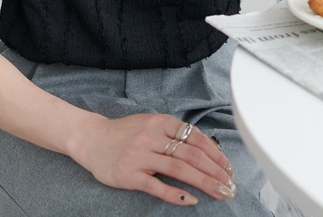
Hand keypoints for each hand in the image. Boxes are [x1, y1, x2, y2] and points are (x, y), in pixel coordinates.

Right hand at [74, 113, 235, 205]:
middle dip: (215, 171)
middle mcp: (152, 136)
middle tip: (230, 184)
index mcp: (160, 121)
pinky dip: (176, 194)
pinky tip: (191, 200)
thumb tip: (205, 148)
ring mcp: (141, 155)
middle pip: (191, 154)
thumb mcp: (150, 123)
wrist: (92, 138)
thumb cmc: (125, 133)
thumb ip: (173, 132)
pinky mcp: (130, 174)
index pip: (195, 137)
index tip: (229, 167)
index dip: (215, 153)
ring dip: (204, 182)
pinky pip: (157, 186)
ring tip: (220, 192)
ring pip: (179, 169)